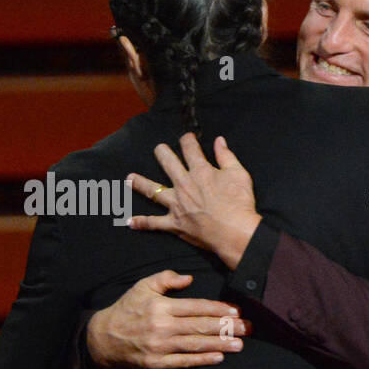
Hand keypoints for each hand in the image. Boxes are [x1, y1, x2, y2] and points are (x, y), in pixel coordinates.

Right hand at [85, 270, 249, 368]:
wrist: (104, 338)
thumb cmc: (127, 309)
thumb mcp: (142, 286)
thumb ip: (166, 279)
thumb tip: (190, 278)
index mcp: (161, 306)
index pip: (196, 307)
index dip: (218, 309)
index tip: (235, 311)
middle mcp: (162, 326)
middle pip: (200, 326)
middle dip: (226, 327)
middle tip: (247, 328)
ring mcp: (160, 346)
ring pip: (195, 344)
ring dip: (220, 344)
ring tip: (239, 344)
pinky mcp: (157, 363)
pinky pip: (183, 362)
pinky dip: (201, 360)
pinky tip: (218, 357)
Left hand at [127, 134, 261, 269]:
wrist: (234, 232)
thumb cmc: (239, 203)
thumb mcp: (239, 174)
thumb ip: (226, 156)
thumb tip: (219, 141)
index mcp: (200, 171)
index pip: (190, 149)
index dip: (187, 140)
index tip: (186, 137)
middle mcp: (184, 184)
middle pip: (168, 163)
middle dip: (162, 153)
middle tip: (158, 149)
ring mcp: (176, 204)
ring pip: (153, 191)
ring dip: (140, 183)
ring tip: (129, 178)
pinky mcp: (174, 223)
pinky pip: (154, 223)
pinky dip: (142, 223)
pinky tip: (130, 222)